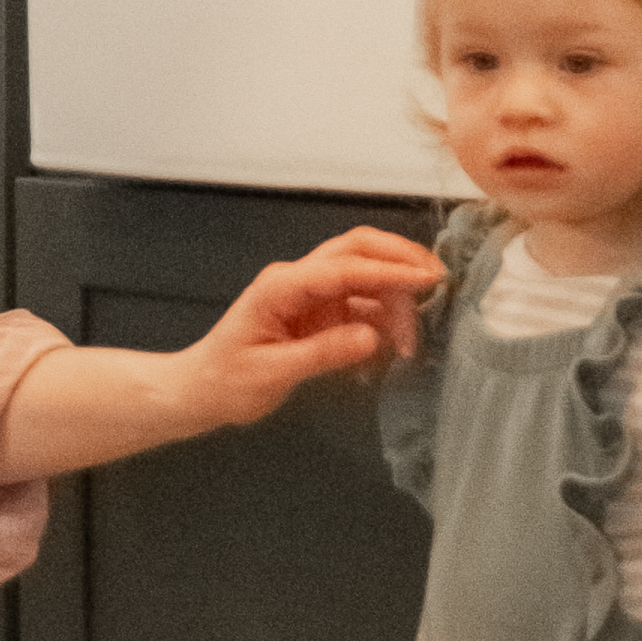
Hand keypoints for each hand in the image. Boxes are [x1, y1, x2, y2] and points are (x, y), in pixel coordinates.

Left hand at [176, 228, 443, 430]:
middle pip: (357, 250)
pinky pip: (362, 304)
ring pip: (365, 276)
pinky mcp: (321, 313)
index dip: (388, 272)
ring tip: (412, 342)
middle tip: (438, 283)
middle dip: (400, 260)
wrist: (202, 390)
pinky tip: (398, 343)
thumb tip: (371, 338)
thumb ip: (321, 354)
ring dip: (396, 299)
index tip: (426, 281)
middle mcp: (299, 281)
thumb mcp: (271, 373)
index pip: (343, 268)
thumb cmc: (227, 380)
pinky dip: (385, 317)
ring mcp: (311, 294)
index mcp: (281, 285)